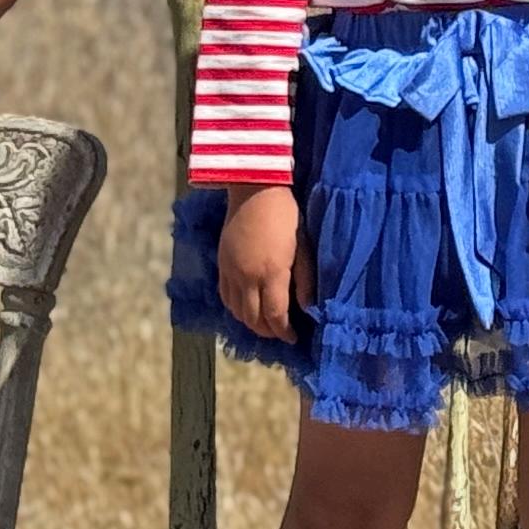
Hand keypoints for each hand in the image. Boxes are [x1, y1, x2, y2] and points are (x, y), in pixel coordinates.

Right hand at [219, 184, 305, 342]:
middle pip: (253, 318)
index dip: (284, 332)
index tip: (294, 337)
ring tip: (265, 324)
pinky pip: (224, 296)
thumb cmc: (286, 216)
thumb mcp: (303, 247)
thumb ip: (304, 280)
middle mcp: (247, 277)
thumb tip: (308, 308)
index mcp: (272, 273)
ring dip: (250, 322)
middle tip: (280, 334)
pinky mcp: (221, 263)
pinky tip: (246, 308)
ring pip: (236, 311)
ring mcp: (231, 271)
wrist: (254, 190)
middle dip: (268, 332)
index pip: (275, 316)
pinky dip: (235, 308)